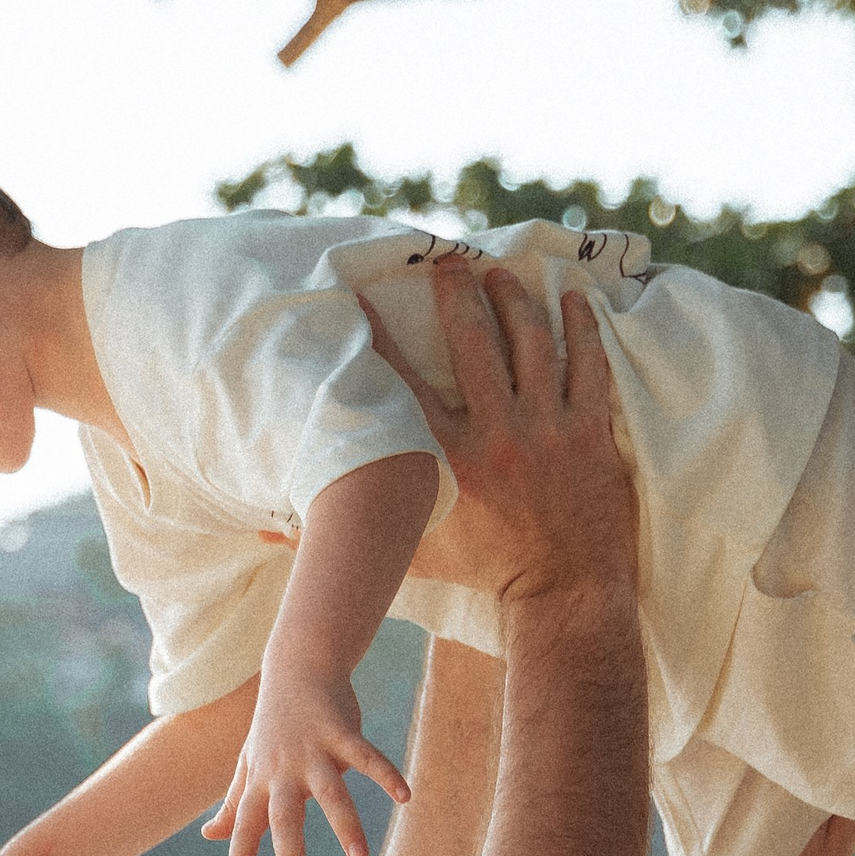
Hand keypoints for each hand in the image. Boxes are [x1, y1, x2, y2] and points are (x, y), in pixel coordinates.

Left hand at [202, 670, 408, 855]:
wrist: (295, 666)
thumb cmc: (272, 725)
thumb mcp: (248, 765)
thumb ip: (233, 804)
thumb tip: (208, 836)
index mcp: (261, 781)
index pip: (246, 824)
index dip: (239, 855)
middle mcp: (284, 769)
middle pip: (284, 816)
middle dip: (289, 853)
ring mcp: (313, 750)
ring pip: (330, 793)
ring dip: (345, 826)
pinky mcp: (342, 731)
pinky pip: (366, 757)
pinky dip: (386, 775)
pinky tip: (406, 796)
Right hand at [368, 264, 635, 609]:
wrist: (564, 595)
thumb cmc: (484, 574)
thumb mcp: (409, 556)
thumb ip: (345, 538)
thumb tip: (266, 538)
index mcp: (449, 458)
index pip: (402, 383)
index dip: (378, 337)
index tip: (358, 297)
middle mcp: (497, 434)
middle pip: (472, 341)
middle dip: (456, 292)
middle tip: (447, 260)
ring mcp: (547, 429)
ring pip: (532, 342)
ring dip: (514, 299)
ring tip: (500, 274)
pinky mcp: (588, 433)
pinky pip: (588, 364)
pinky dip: (581, 327)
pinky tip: (573, 299)